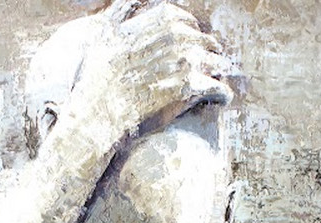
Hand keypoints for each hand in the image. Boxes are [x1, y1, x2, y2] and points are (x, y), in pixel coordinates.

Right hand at [66, 0, 233, 141]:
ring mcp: (187, 62)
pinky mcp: (191, 89)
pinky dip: (222, 96)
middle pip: (207, 43)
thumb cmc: (98, 79)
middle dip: (207, 57)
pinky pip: (220, 89)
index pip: (190, 25)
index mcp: (163, 20)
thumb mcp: (104, 36)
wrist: (99, 113)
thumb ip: (122, 11)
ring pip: (218, 65)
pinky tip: (219, 101)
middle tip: (203, 73)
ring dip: (216, 76)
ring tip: (212, 87)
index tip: (187, 54)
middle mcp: (179, 36)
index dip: (190, 40)